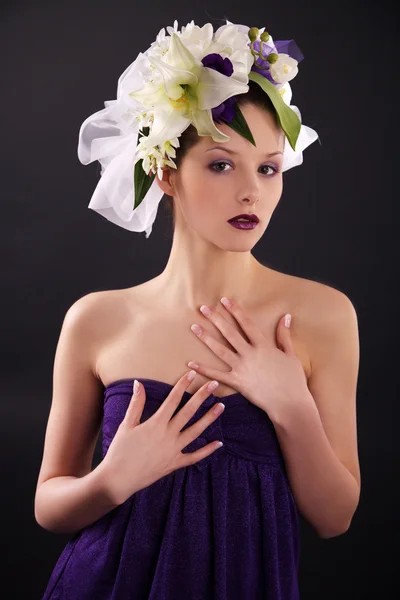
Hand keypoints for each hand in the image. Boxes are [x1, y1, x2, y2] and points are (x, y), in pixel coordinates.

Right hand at [101, 373, 225, 505]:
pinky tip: (219, 443)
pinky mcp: (175, 464)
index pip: (173, 399)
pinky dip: (207, 451)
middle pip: (189, 411)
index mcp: (156, 423)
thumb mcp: (126, 424)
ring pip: (196, 432)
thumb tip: (139, 383)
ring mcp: (174, 450)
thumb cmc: (120, 451)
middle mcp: (168, 435)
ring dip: (209, 418)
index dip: (183, 384)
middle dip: (202, 396)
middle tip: (214, 383)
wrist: (118, 479)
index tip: (193, 373)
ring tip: (221, 406)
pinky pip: (194, 457)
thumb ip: (136, 403)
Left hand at [188, 297, 312, 421]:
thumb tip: (285, 316)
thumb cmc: (293, 380)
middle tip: (203, 308)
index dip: (235, 310)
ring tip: (194, 328)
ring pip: (220, 350)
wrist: (289, 404)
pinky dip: (203, 369)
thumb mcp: (291, 355)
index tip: (224, 300)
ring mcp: (241, 368)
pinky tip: (191, 363)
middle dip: (215, 319)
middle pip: (229, 333)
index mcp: (263, 346)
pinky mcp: (237, 382)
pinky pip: (217, 375)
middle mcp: (250, 354)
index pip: (246, 323)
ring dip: (206, 338)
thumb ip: (284, 335)